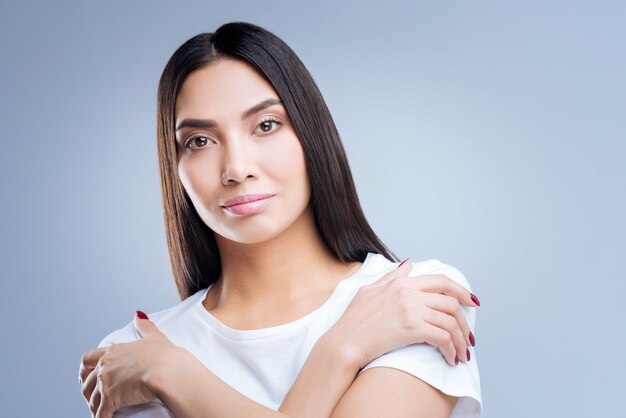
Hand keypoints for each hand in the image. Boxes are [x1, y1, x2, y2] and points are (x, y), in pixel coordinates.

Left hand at [78, 313, 182, 417]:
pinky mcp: (110, 398)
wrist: (169, 371)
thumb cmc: (165, 356)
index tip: (86, 376)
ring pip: (92, 399)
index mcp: (115, 351)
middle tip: (93, 399)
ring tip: (101, 414)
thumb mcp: (155, 337)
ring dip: (95, 408)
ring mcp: (106, 382)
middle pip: (86, 381)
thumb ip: (145, 326)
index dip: (85, 369)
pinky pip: (100, 414)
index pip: (88, 358)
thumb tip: (138, 315)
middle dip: (88, 391)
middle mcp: (106, 365)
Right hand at [326, 259, 478, 368]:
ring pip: (450, 322)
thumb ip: (391, 277)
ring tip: (461, 354)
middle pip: (451, 303)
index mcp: (400, 282)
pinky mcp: (411, 328)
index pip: (440, 281)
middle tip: (468, 337)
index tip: (471, 301)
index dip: (461, 291)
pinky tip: (450, 358)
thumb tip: (408, 265)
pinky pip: (443, 337)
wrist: (343, 342)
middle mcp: (408, 293)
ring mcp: (410, 309)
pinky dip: (452, 349)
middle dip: (465, 322)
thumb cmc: (352, 321)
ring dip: (461, 341)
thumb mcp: (369, 290)